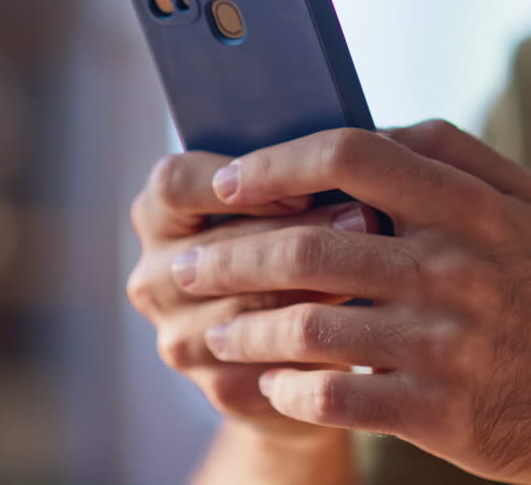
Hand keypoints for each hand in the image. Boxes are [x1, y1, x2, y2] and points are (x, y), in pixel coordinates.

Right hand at [126, 151, 373, 440]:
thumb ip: (296, 172)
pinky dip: (320, 340)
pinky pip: (271, 361)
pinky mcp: (219, 388)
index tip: (304, 185)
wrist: (306, 344)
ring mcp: (180, 338)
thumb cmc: (304, 244)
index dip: (237, 181)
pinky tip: (364, 322)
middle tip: (366, 219)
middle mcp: (154, 277)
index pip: (174, 184)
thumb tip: (353, 142)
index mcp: (158, 215)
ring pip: (247, 309)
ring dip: (316, 286)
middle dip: (298, 233)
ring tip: (375, 267)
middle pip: (217, 248)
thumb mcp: (291, 200)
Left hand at [173, 120, 530, 483]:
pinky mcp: (436, 410)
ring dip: (244, 328)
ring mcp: (445, 342)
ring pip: (307, 324)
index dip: (276, 164)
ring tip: (214, 331)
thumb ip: (450, 153)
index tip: (228, 181)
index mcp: (473, 206)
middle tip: (184, 268)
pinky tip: (270, 382)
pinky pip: (332, 395)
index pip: (351, 156)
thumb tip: (365, 127)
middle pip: (308, 246)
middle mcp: (456, 267)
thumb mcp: (524, 205)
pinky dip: (286, 388)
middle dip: (227, 257)